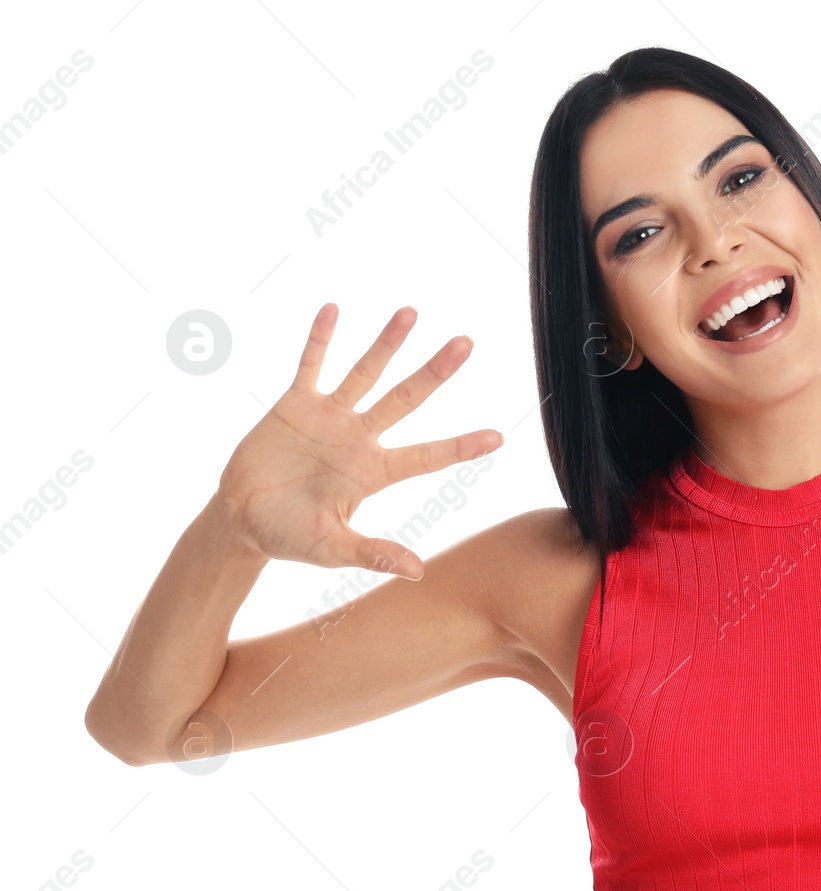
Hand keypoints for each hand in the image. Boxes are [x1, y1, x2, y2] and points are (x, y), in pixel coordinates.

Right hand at [214, 303, 501, 580]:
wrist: (242, 521)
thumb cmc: (291, 538)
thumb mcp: (333, 549)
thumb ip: (373, 553)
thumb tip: (417, 572)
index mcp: (374, 472)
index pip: (427, 455)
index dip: (460, 446)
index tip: (499, 437)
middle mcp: (360, 438)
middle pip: (407, 398)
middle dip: (435, 372)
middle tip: (467, 343)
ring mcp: (329, 417)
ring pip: (366, 372)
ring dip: (387, 343)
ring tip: (411, 312)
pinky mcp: (294, 405)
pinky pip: (310, 365)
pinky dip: (320, 339)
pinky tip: (334, 309)